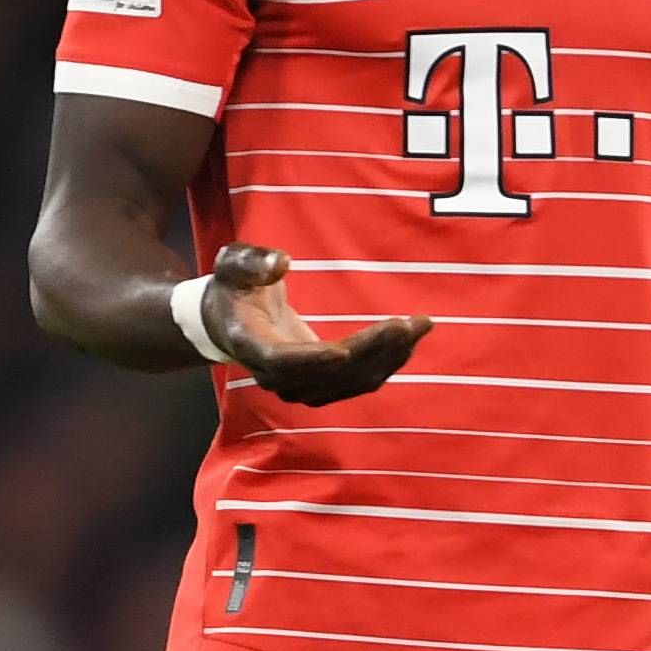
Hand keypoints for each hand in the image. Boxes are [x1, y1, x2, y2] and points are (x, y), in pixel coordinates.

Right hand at [201, 244, 429, 405]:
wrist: (229, 323)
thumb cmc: (234, 288)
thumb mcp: (231, 265)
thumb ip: (250, 262)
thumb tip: (282, 263)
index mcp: (251, 344)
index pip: (282, 360)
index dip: (313, 359)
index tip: (345, 351)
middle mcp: (275, 376)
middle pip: (332, 372)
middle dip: (374, 348)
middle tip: (411, 323)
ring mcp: (300, 387)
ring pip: (353, 380)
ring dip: (391, 356)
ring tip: (421, 326)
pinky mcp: (321, 388)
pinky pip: (360, 380)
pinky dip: (388, 362)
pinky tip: (410, 339)